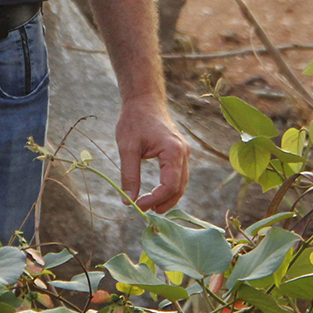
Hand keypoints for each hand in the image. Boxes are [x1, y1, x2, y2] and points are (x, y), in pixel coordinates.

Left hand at [115, 97, 189, 212]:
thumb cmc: (135, 120)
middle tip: (146, 213)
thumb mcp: (127, 148)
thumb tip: (129, 201)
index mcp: (173, 151)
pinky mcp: (179, 151)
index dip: (155, 199)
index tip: (138, 205)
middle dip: (165, 203)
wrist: (144, 99)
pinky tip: (157, 194)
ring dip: (169, 197)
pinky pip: (179, 175)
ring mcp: (184, 152)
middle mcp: (184, 152)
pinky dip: (170, 187)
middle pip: (180, 187)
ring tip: (152, 207)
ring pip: (182, 182)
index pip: (170, 185)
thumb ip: (129, 175)